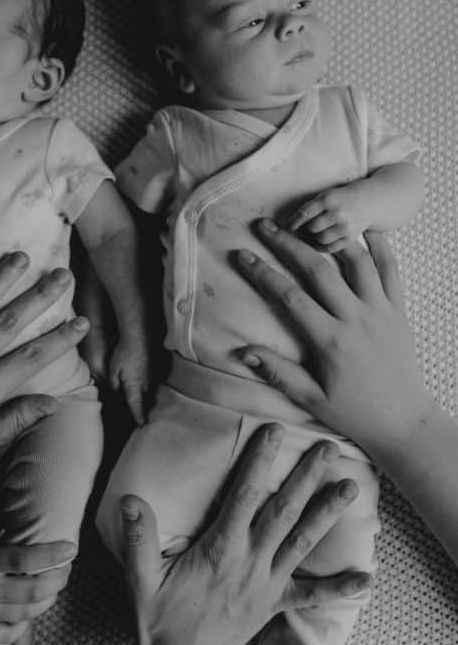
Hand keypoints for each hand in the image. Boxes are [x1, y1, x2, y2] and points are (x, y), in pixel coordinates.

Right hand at [0, 524, 74, 642]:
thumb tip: (11, 519)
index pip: (26, 558)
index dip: (53, 554)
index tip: (72, 547)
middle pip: (34, 589)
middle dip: (58, 579)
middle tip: (67, 569)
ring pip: (26, 614)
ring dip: (46, 601)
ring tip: (53, 587)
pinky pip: (7, 634)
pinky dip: (24, 624)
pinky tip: (27, 611)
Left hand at [110, 333, 151, 424]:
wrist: (138, 335)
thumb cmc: (123, 353)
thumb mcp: (113, 370)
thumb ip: (114, 384)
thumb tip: (117, 393)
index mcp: (134, 386)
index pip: (136, 406)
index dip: (139, 417)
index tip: (142, 425)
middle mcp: (146, 384)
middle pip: (147, 402)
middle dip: (146, 410)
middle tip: (144, 418)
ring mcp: (153, 376)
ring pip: (152, 392)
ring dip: (150, 399)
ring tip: (149, 405)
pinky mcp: (157, 368)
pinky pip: (155, 382)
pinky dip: (152, 387)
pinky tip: (150, 386)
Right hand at [116, 424, 369, 644]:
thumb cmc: (158, 621)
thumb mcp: (140, 577)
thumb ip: (138, 537)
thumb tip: (130, 498)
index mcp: (221, 550)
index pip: (244, 496)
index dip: (260, 462)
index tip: (274, 432)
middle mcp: (251, 563)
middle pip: (284, 512)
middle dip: (307, 477)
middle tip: (330, 448)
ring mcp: (266, 585)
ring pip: (302, 543)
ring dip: (327, 514)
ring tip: (350, 488)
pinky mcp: (273, 606)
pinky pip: (310, 597)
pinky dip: (338, 589)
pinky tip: (366, 581)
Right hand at [234, 219, 430, 450]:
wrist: (403, 420)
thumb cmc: (354, 412)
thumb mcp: (311, 399)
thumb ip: (278, 372)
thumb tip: (242, 352)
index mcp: (331, 341)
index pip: (289, 297)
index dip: (262, 273)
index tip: (242, 255)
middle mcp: (357, 320)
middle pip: (318, 270)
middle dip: (288, 244)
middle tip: (265, 226)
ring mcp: (381, 312)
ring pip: (357, 262)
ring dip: (331, 238)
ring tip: (311, 223)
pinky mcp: (399, 311)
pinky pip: (392, 271)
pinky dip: (380, 247)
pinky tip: (366, 230)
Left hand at [288, 182, 367, 253]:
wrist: (368, 202)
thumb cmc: (340, 199)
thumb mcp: (326, 196)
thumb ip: (310, 208)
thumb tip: (289, 227)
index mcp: (328, 199)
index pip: (305, 213)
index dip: (294, 222)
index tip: (287, 227)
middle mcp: (338, 213)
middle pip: (312, 228)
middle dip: (307, 228)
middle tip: (305, 228)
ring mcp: (346, 227)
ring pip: (320, 239)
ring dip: (315, 237)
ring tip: (315, 233)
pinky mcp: (351, 238)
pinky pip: (330, 247)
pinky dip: (322, 246)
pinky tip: (320, 242)